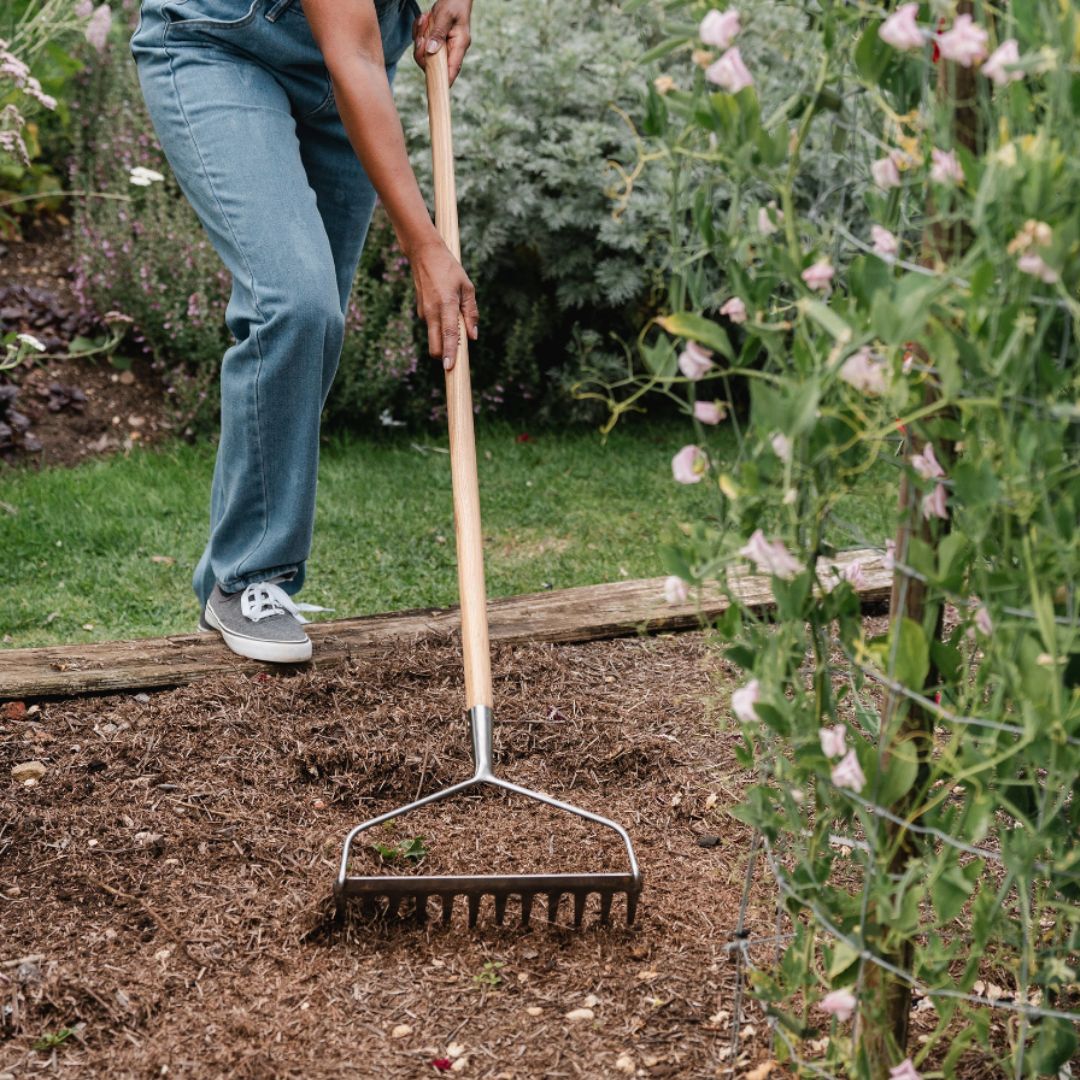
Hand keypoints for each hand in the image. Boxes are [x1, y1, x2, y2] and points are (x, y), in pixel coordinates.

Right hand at [408, 238, 478, 370]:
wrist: (424, 254)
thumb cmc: (449, 269)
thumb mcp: (467, 288)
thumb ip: (471, 313)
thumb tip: (473, 336)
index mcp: (446, 305)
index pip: (448, 334)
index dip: (450, 353)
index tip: (449, 368)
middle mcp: (432, 312)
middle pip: (435, 346)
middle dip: (444, 356)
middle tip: (456, 360)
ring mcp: (424, 313)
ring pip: (433, 338)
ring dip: (444, 341)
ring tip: (456, 324)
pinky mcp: (421, 312)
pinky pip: (432, 328)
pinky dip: (440, 329)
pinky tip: (447, 314)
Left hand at [413, 0, 472, 85]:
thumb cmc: (454, 3)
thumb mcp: (445, 15)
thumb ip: (438, 34)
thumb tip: (430, 52)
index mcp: (459, 46)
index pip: (452, 71)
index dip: (443, 82)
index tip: (433, 86)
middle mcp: (451, 50)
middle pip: (432, 65)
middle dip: (422, 50)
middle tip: (422, 35)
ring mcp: (442, 47)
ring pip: (424, 53)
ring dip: (420, 36)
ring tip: (426, 19)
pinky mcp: (435, 42)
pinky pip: (421, 42)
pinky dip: (419, 30)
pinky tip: (426, 18)